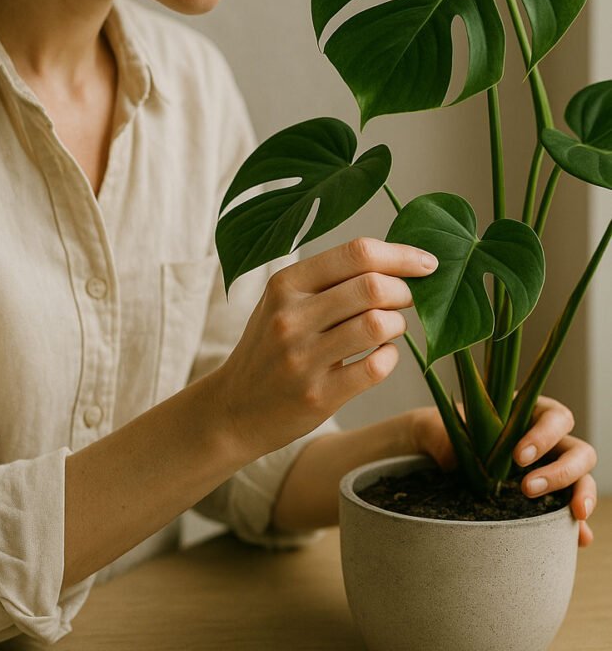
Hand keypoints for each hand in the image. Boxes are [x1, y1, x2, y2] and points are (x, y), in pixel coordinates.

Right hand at [216, 237, 436, 459]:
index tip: (427, 263)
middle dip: (404, 290)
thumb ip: (330, 280)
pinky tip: (382, 355)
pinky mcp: (318, 395)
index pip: (356, 253)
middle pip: (372, 286)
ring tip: (391, 327)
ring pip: (378, 324)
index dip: (401, 255)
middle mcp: (291, 316)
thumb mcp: (284, 302)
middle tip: (407, 299)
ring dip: (398, 323)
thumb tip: (397, 262)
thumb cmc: (271, 347)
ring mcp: (303, 358)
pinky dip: (391, 357)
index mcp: (286, 283)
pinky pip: (376, 367)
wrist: (233, 408)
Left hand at [410, 396, 596, 547]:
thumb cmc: (440, 432)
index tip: (518, 457)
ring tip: (571, 515)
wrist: (434, 457)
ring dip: (579, 494)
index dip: (544, 435)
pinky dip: (577, 525)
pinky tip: (578, 538)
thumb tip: (455, 460)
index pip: (554, 417)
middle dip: (562, 470)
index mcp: (526, 412)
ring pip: (582, 478)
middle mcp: (546, 441)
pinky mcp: (547, 499)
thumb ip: (443, 437)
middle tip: (528, 488)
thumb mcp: (436, 427)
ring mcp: (550, 469)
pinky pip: (571, 511)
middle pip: (579, 450)